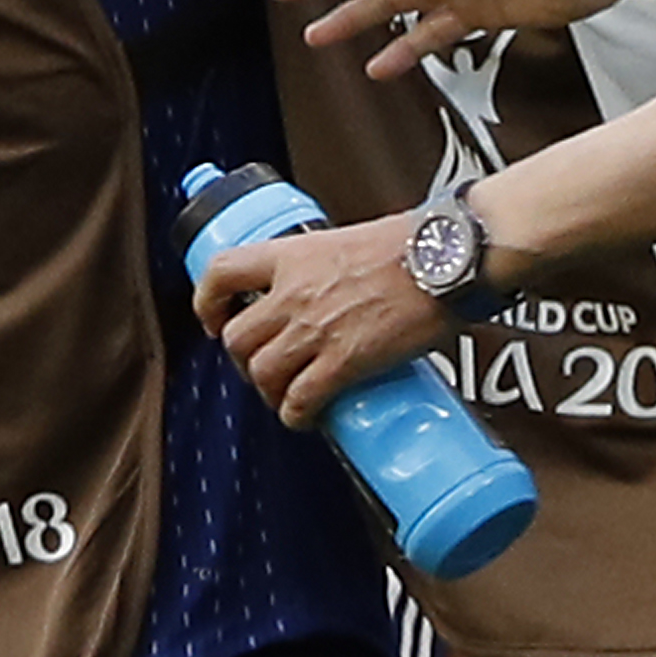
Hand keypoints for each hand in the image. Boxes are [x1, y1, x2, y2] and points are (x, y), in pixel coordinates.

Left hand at [193, 216, 446, 426]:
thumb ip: (323, 265)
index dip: (207, 301)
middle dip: (243, 359)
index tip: (213, 318)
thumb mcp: (346, 240)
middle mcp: (293, 293)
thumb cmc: (412, 244)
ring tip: (284, 394)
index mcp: (290, 255)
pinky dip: (296, 414)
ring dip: (268, 390)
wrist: (448, 259)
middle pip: (235, 337)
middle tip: (261, 366)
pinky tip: (305, 416)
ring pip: (261, 372)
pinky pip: (300, 399)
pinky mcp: (344, 361)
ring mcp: (315, 329)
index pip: (221, 273)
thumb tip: (325, 286)